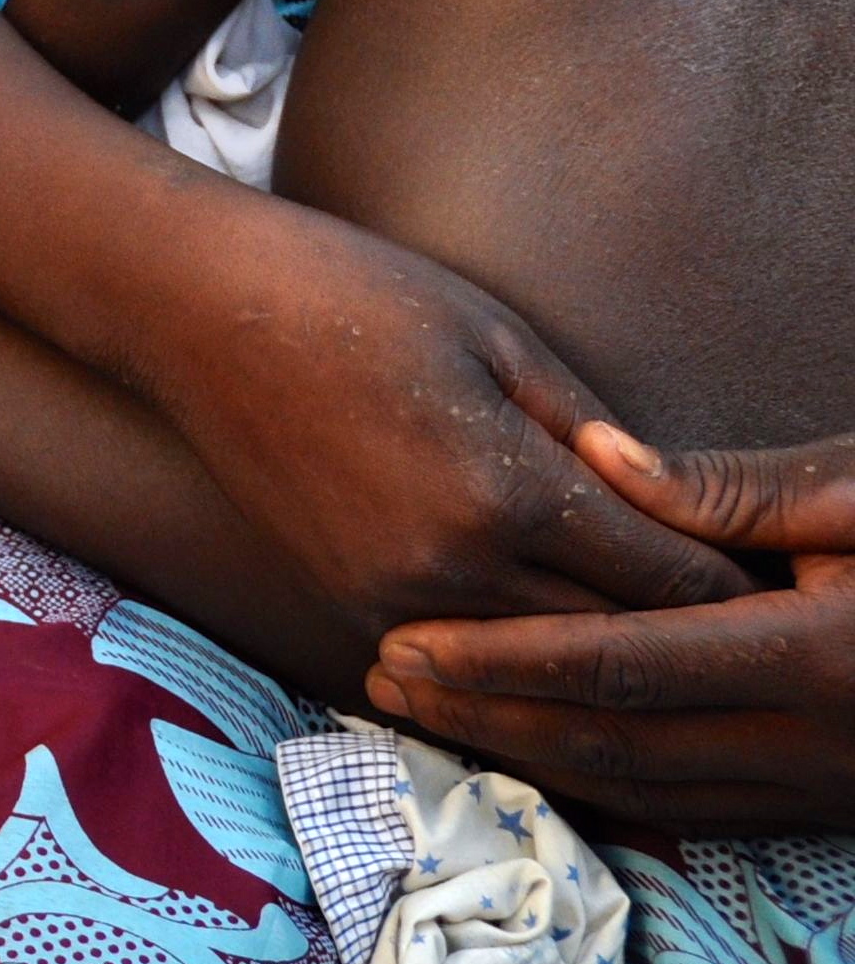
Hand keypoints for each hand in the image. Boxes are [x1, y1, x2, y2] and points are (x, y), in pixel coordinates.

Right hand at [123, 197, 751, 649]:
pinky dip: (516, 658)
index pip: (667, 580)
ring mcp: (390, 598)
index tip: (774, 578)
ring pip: (538, 671)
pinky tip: (552, 642)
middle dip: (680, 632)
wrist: (188, 308)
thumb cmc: (348, 293)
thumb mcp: (497, 338)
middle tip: (737, 620)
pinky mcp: (346, 603)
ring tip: (654, 641)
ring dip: (597, 660)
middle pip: (613, 644)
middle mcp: (450, 569)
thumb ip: (592, 435)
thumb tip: (673, 505)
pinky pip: (462, 661)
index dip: (732, 584)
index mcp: (505, 493)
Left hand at [362, 423, 854, 831]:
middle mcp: (819, 742)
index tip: (406, 640)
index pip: (621, 668)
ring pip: (645, 791)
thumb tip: (597, 455)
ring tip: (424, 712)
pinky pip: (694, 811)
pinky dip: (601, 787)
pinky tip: (528, 752)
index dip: (503, 659)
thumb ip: (727, 488)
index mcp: (817, 654)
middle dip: (487, 714)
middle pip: (613, 742)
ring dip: (526, 755)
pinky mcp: (832, 807)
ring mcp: (828, 788)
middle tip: (380, 678)